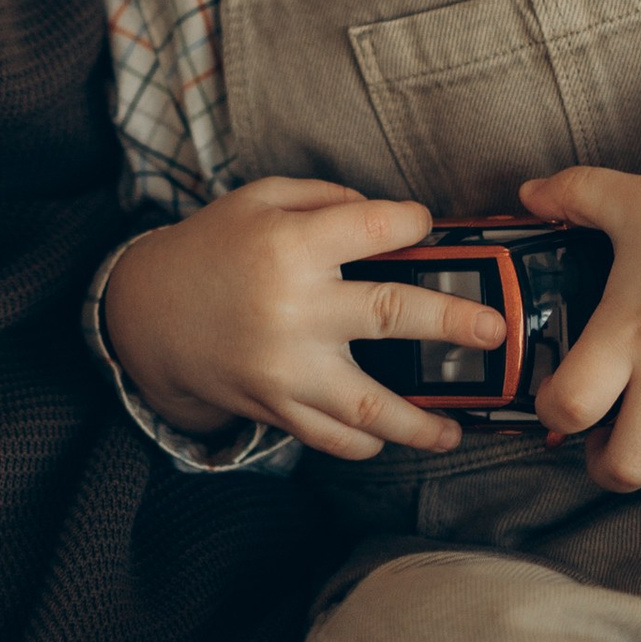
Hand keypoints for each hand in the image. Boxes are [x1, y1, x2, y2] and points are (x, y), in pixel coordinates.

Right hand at [100, 180, 505, 457]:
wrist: (146, 314)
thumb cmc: (209, 248)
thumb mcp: (257, 199)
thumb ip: (325, 199)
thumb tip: (388, 218)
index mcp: (290, 245)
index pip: (375, 229)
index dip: (413, 224)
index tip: (428, 225)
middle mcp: (292, 308)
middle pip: (390, 314)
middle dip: (453, 322)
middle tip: (494, 330)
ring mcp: (285, 366)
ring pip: (369, 404)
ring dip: (422, 421)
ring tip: (457, 428)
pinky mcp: (274, 406)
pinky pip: (330, 436)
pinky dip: (365, 442)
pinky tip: (389, 438)